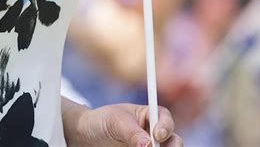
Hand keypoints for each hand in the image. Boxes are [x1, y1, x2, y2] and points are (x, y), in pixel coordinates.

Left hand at [65, 102, 182, 146]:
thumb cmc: (101, 122)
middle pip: (174, 141)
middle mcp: (154, 133)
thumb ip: (132, 133)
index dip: (166, 126)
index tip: (157, 135)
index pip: (165, 119)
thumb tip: (149, 145)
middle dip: (171, 146)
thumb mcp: (115, 122)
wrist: (86, 137)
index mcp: (150, 115)